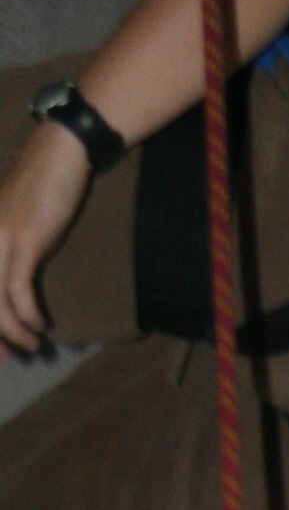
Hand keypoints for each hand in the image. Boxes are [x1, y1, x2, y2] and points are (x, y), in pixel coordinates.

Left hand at [0, 122, 92, 357]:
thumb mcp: (21, 222)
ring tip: (30, 347)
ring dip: (12, 329)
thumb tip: (17, 287)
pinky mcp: (23, 238)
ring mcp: (0, 235)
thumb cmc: (46, 185)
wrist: (62, 152)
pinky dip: (27, 313)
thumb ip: (14, 250)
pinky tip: (39, 325)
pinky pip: (17, 287)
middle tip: (7, 357)